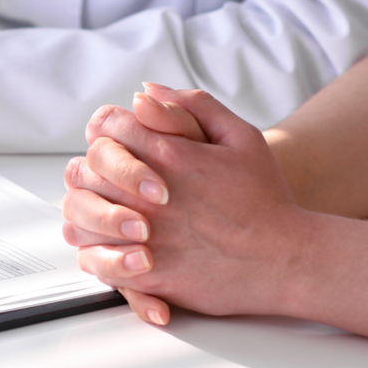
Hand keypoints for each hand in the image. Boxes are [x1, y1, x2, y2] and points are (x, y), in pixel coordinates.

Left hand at [63, 84, 310, 325]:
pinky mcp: (147, 275)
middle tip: (109, 179)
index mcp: (171, 155)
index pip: (107, 126)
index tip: (119, 142)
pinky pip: (96, 261)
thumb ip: (192, 106)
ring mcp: (145, 236)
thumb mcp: (241, 136)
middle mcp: (150, 195)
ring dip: (88, 211)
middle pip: (85, 169)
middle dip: (94, 170)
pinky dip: (96, 253)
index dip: (107, 130)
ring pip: (81, 217)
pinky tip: (114, 247)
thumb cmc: (266, 198)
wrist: (286, 259)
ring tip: (108, 213)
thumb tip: (146, 92)